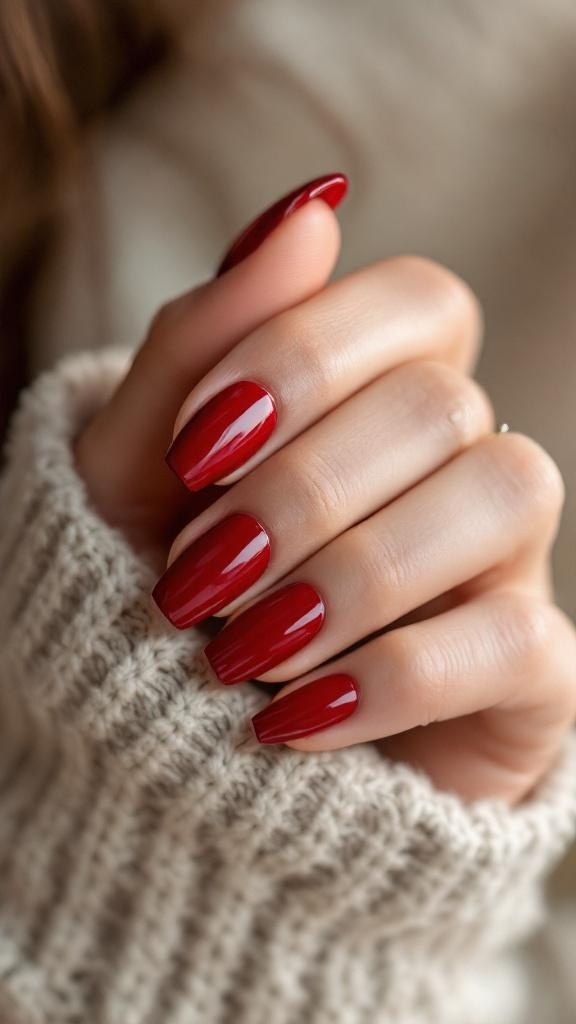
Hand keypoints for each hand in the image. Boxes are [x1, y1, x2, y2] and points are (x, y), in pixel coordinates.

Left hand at [76, 180, 575, 803]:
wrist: (186, 739)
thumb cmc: (172, 583)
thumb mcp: (141, 464)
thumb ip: (205, 337)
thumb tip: (313, 206)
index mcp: (386, 392)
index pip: (422, 302)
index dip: (309, 356)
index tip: (193, 449)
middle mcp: (463, 459)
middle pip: (441, 405)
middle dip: (301, 490)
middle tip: (197, 575)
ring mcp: (506, 563)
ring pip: (506, 495)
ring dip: (353, 573)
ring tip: (239, 649)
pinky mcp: (530, 671)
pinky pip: (514, 640)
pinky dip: (390, 678)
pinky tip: (288, 718)